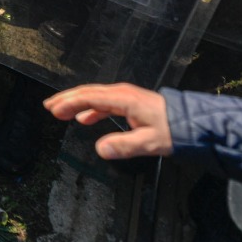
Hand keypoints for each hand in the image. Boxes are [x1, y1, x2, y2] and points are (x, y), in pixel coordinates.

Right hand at [43, 83, 171, 160]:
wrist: (192, 122)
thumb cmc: (173, 130)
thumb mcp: (149, 142)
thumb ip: (124, 146)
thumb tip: (101, 149)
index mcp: (123, 99)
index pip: (89, 98)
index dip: (69, 103)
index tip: (54, 111)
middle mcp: (122, 93)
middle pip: (88, 92)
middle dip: (67, 99)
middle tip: (48, 106)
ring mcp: (125, 96)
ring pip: (94, 96)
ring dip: (76, 102)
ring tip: (60, 111)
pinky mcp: (129, 102)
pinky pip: (104, 102)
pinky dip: (90, 108)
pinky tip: (85, 119)